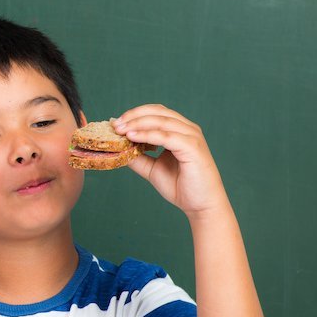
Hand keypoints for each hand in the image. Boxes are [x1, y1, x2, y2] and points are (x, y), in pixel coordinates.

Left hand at [113, 104, 229, 218]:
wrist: (200, 205)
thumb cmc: (181, 186)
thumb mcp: (152, 169)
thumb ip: (138, 157)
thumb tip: (118, 149)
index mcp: (180, 131)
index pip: (157, 112)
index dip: (135, 114)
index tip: (116, 123)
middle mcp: (188, 129)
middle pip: (158, 112)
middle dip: (133, 116)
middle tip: (115, 125)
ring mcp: (192, 137)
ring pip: (161, 121)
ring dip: (138, 123)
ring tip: (120, 130)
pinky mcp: (193, 147)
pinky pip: (166, 136)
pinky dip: (148, 135)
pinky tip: (132, 137)